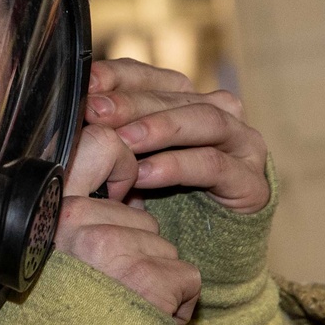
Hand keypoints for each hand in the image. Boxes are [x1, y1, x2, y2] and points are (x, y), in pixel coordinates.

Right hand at [57, 113, 200, 324]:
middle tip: (106, 285)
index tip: (121, 192)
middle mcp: (77, 221)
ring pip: (166, 247)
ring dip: (154, 278)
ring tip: (119, 303)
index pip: (101, 142)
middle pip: (142, 215)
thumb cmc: (53, 317)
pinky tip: (143, 317)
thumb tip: (120, 190)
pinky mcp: (150, 279)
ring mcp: (114, 249)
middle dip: (138, 249)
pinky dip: (175, 304)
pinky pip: (187, 277)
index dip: (124, 163)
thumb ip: (79, 213)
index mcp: (51, 207)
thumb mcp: (52, 250)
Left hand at [85, 58, 268, 214]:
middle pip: (173, 96)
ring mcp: (242, 144)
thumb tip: (73, 114)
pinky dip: (177, 166)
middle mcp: (220, 112)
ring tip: (124, 141)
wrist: (211, 249)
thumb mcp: (130, 162)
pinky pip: (214, 165)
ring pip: (203, 120)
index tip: (88, 83)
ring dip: (160, 128)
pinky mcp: (251, 181)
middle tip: (97, 111)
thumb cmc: (162, 199)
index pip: (149, 76)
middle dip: (131, 103)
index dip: (118, 76)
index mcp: (186, 99)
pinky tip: (146, 174)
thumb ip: (111, 135)